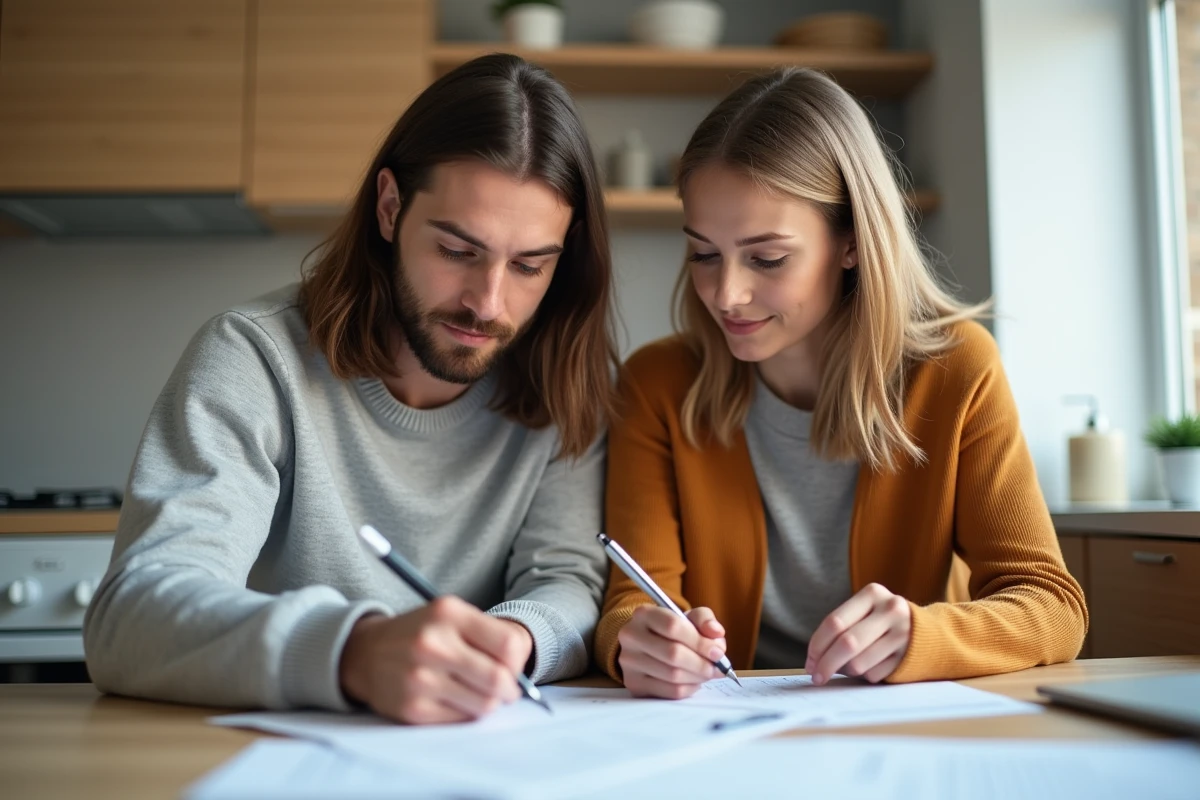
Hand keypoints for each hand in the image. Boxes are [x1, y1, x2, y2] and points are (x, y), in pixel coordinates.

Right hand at [338, 596, 532, 723]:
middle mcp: (432, 643)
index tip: (511, 667)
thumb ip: (491, 635)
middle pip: (499, 679)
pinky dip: (466, 713)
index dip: (518, 662)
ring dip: (489, 702)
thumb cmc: (421, 634)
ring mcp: (420, 678)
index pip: (509, 645)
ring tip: (476, 692)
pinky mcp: (412, 708)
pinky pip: (462, 720)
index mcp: (448, 613)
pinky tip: (453, 699)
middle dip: (510, 689)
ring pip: (485, 704)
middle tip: (505, 689)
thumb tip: (522, 673)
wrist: (365, 653)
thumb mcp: (452, 616)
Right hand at [617, 606, 727, 698]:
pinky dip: (689, 688)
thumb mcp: (689, 618)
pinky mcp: (633, 683)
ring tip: (707, 673)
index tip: (717, 652)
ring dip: (697, 677)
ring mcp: (629, 661)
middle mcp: (631, 636)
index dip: (700, 641)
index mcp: (643, 614)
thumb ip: (704, 620)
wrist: (648, 646)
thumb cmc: (673, 632)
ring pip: (672, 675)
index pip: (673, 626)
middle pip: (673, 653)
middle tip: (717, 668)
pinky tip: (694, 681)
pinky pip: (669, 691)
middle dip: (701, 663)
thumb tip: (716, 632)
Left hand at [806, 583, 911, 685]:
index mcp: (872, 594)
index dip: (817, 645)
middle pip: (847, 643)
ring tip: (848, 667)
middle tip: (816, 677)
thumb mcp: (866, 612)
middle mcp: (891, 610)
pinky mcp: (910, 656)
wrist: (930, 633)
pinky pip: (875, 674)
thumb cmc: (884, 623)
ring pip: (860, 663)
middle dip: (826, 664)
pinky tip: (871, 667)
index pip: (835, 622)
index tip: (809, 662)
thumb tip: (813, 661)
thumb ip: (841, 627)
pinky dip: (865, 676)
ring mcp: (903, 633)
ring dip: (847, 671)